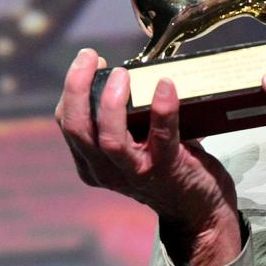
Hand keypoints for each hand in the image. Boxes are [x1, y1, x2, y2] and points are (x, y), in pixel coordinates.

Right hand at [53, 48, 242, 265]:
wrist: (196, 209)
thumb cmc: (164, 165)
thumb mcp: (132, 145)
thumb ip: (125, 116)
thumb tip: (135, 69)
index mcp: (92, 161)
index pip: (68, 122)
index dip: (73, 88)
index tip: (90, 60)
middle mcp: (105, 170)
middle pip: (77, 130)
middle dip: (78, 89)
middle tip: (91, 57)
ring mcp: (135, 173)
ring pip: (110, 141)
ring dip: (112, 103)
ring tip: (122, 74)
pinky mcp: (167, 170)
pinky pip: (162, 138)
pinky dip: (163, 110)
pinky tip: (165, 86)